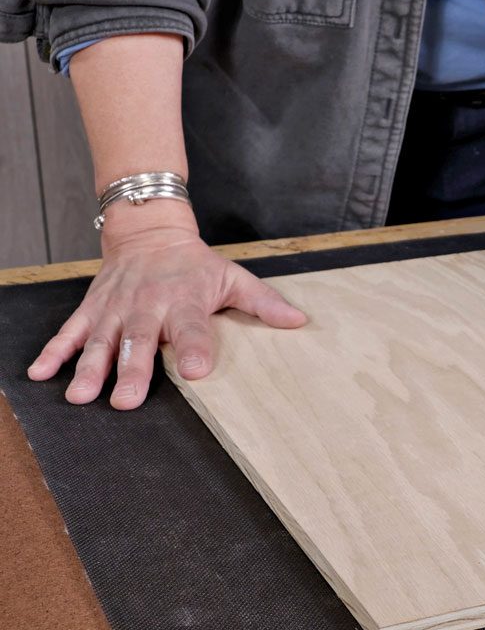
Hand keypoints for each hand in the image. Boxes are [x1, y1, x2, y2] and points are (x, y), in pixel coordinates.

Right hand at [26, 202, 306, 409]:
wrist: (149, 229)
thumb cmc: (196, 264)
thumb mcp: (233, 276)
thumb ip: (264, 302)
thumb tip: (299, 322)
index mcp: (185, 301)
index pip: (192, 328)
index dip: (194, 348)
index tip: (194, 371)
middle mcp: (148, 305)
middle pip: (139, 341)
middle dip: (132, 370)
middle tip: (127, 401)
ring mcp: (116, 308)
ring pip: (100, 340)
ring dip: (89, 368)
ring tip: (81, 396)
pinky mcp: (93, 308)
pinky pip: (70, 331)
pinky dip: (53, 352)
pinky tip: (40, 374)